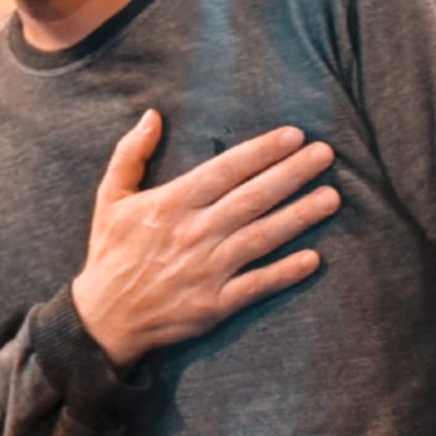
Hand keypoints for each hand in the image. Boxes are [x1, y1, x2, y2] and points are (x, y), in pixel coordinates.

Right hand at [71, 112, 338, 368]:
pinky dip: (285, 272)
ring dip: (300, 216)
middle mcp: (194, 233)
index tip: (293, 136)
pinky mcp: (215, 304)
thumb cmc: (110, 253)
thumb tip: (153, 115)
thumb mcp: (109, 198)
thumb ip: (131, 154)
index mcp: (171, 203)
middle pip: (253, 198)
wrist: (102, 319)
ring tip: (332, 197)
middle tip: (326, 154)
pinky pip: (257, 284)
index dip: (262, 152)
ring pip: (262, 237)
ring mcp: (207, 270)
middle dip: (293, 174)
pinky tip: (314, 258)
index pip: (225, 170)